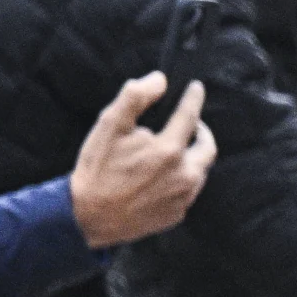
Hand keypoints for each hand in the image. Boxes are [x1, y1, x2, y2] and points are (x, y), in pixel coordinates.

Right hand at [70, 72, 213, 247]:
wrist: (89, 216)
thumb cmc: (98, 169)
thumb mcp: (109, 126)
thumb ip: (135, 97)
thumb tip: (159, 79)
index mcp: (169, 151)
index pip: (190, 117)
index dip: (194, 98)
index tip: (196, 88)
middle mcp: (184, 176)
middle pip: (207, 148)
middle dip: (202, 132)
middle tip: (192, 125)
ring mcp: (183, 198)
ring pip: (200, 171)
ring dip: (192, 157)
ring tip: (173, 150)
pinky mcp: (177, 214)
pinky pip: (188, 191)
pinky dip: (181, 178)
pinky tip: (162, 176)